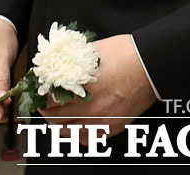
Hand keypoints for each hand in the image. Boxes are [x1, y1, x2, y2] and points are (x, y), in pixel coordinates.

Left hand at [38, 33, 156, 144]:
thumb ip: (72, 59)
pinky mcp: (113, 127)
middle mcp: (91, 109)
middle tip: (43, 102)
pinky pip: (88, 139)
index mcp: (83, 88)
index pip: (49, 99)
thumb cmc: (126, 53)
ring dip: (60, 123)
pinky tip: (78, 122)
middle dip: (45, 110)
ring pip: (69, 133)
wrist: (151, 64)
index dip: (39, 94)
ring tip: (58, 113)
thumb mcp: (93, 50)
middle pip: (55, 119)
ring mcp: (102, 121)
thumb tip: (56, 61)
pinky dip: (79, 133)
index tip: (37, 89)